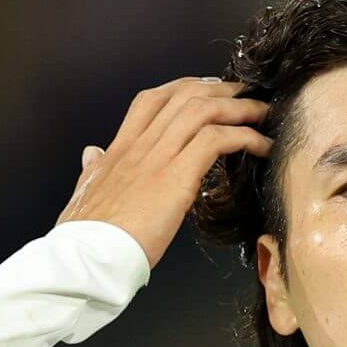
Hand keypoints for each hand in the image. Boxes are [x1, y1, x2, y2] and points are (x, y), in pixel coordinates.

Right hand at [57, 77, 272, 265]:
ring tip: (262, 114)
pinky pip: (216, 140)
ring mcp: (156, 159)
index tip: (207, 91)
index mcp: (119, 150)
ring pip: (203, 110)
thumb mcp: (84, 192)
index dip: (184, 89)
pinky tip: (262, 145)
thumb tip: (92, 153)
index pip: (152, 101)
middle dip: (220, 89)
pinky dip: (245, 137)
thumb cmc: (85, 236)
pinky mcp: (175, 178)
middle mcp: (138, 146)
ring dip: (240, 108)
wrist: (84, 257)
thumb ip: (93, 169)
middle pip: (183, 95)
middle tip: (246, 95)